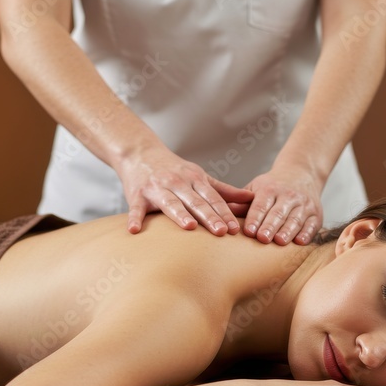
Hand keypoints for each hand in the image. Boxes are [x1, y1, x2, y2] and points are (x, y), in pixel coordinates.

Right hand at [117, 150, 254, 234]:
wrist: (140, 153)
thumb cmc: (174, 170)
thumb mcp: (200, 176)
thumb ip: (224, 190)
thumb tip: (251, 198)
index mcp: (195, 180)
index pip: (213, 199)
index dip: (225, 213)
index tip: (235, 229)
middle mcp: (178, 183)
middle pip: (196, 202)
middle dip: (209, 216)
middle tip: (221, 231)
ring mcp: (157, 188)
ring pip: (170, 203)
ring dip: (179, 214)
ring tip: (189, 227)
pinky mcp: (137, 195)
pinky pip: (136, 209)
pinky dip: (135, 219)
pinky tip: (134, 231)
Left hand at [243, 167, 323, 244]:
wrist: (301, 174)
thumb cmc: (272, 187)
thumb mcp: (256, 188)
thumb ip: (242, 202)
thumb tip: (227, 212)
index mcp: (270, 189)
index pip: (261, 205)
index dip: (255, 218)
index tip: (249, 232)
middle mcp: (289, 196)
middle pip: (278, 213)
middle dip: (270, 226)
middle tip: (263, 238)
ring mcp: (304, 205)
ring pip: (295, 219)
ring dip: (288, 231)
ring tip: (280, 242)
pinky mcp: (316, 215)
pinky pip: (312, 225)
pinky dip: (307, 233)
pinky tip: (300, 242)